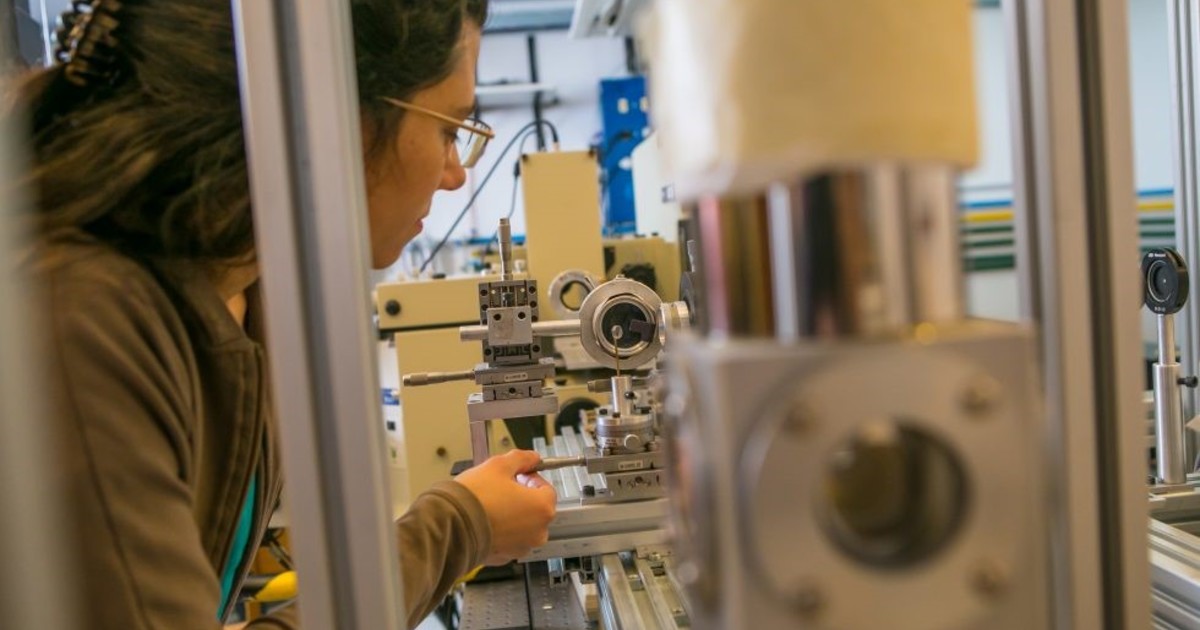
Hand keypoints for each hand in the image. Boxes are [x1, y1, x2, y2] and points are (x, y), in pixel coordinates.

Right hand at [455, 450, 556, 564]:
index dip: (530, 478)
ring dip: (512, 514)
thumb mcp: (499, 466)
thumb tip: (531, 457)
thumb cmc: (475, 499)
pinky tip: (485, 519)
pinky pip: (508, 540)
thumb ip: (521, 459)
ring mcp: (521, 547)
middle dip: (522, 496)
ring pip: (522, 526)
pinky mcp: (504, 557)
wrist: (451, 526)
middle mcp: (537, 532)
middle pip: (536, 508)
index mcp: (542, 508)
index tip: (517, 474)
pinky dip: (501, 530)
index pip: (546, 489)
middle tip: (502, 487)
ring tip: (491, 503)